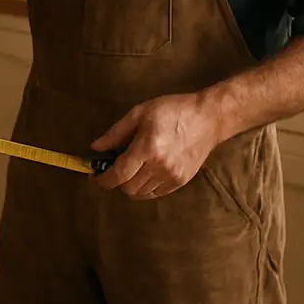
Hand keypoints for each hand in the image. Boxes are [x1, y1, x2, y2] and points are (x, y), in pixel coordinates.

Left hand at [90, 91, 221, 199]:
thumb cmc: (172, 110)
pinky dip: (144, 188)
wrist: (208, 118)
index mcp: (147, 148)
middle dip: (116, 182)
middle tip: (112, 168)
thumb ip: (116, 133)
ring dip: (130, 185)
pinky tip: (144, 173)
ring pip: (141, 193)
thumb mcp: (139, 113)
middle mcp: (159, 167)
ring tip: (129, 169)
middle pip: (128, 188)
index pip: (119, 174)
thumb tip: (96, 148)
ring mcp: (172, 177)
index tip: (95, 177)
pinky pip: (155, 193)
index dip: (103, 180)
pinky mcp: (181, 182)